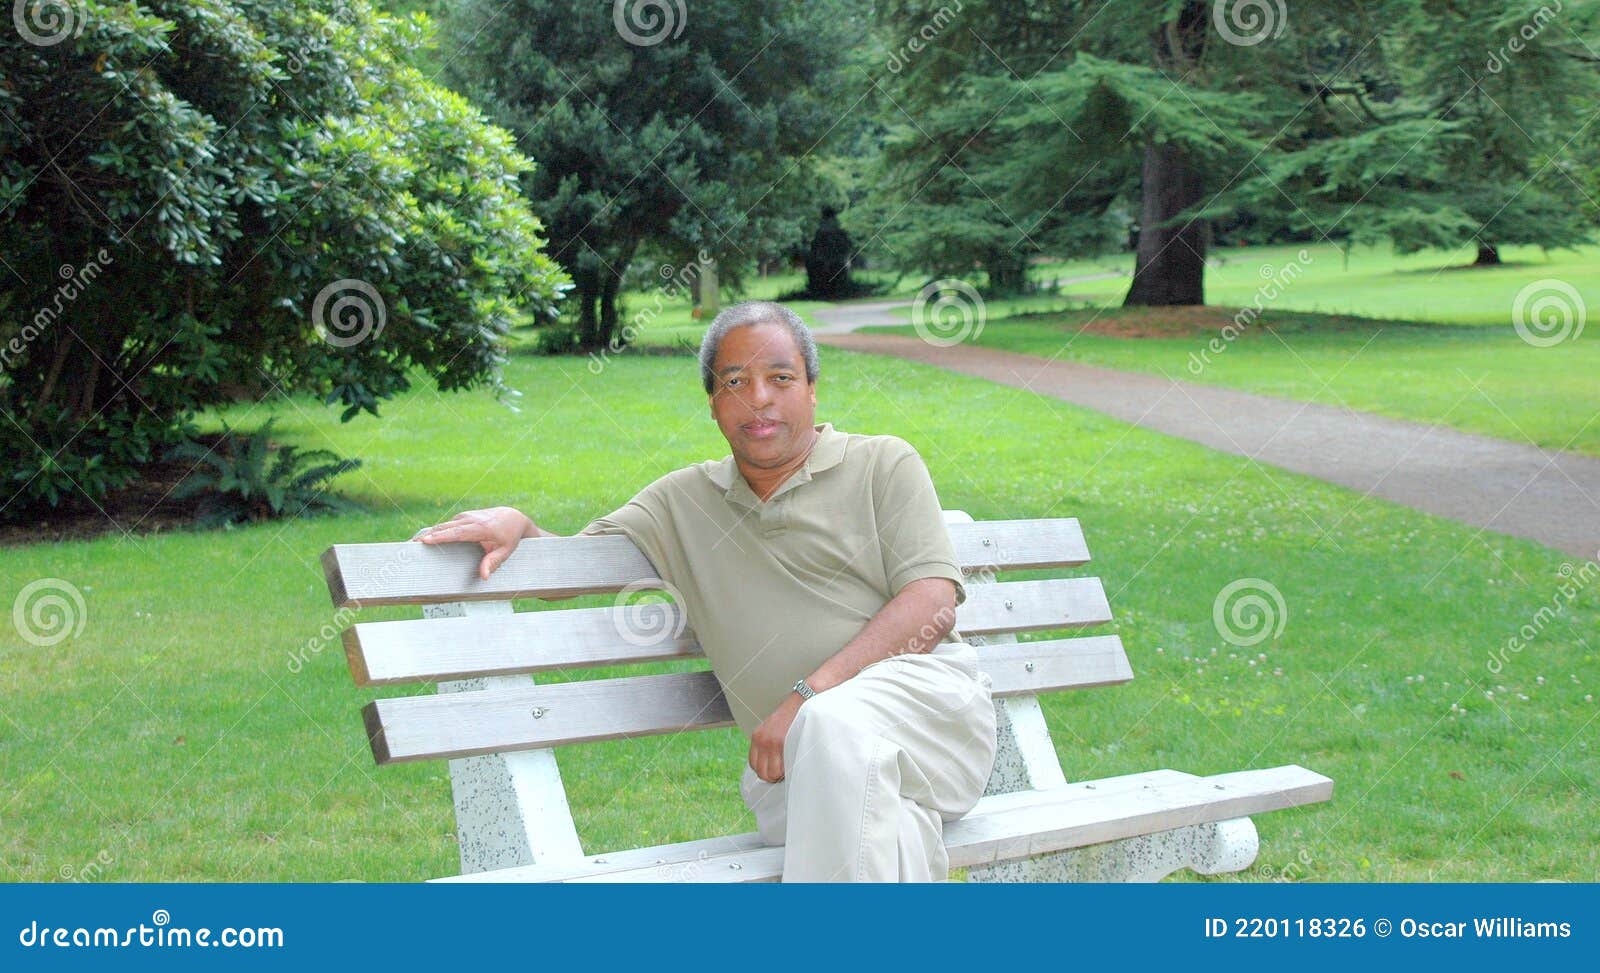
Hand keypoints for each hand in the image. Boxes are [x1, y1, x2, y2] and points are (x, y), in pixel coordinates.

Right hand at [412, 506, 533, 579]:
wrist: (512, 517)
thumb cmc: (509, 536)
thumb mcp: (506, 551)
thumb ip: (494, 562)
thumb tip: (484, 577)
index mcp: (480, 528)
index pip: (456, 532)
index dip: (440, 536)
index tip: (425, 540)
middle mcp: (470, 519)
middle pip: (444, 528)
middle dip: (427, 535)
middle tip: (411, 546)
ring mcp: (464, 516)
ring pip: (443, 525)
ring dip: (428, 533)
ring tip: (413, 544)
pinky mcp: (461, 517)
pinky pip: (446, 525)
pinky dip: (435, 532)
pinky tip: (425, 540)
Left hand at [748, 693, 803, 782]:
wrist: (804, 700)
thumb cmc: (793, 716)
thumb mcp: (774, 728)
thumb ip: (769, 744)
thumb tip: (771, 765)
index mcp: (757, 737)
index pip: (754, 765)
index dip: (765, 771)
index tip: (775, 771)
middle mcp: (762, 740)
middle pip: (761, 773)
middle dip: (773, 777)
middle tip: (784, 773)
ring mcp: (771, 743)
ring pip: (772, 774)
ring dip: (781, 775)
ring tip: (790, 769)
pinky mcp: (782, 743)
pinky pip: (782, 768)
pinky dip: (788, 770)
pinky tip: (794, 763)